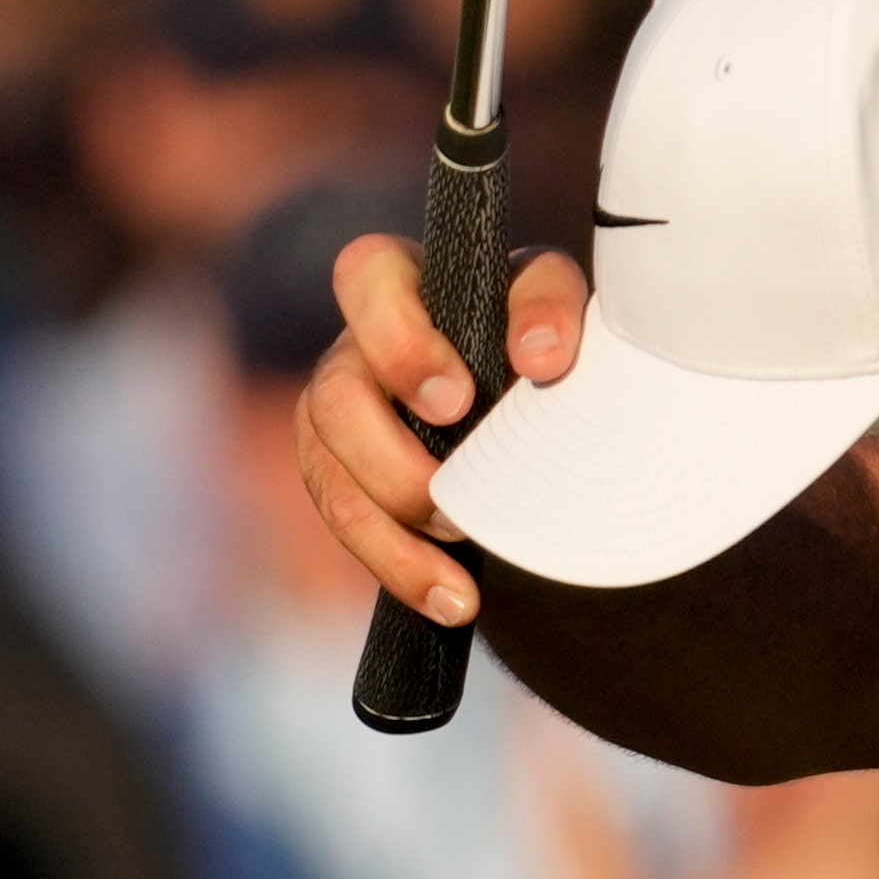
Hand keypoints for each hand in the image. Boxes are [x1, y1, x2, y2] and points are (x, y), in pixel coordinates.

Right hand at [291, 231, 590, 631]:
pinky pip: (350, 527)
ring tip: (462, 568)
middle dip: (389, 459)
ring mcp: (339, 419)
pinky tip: (451, 602)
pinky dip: (400, 569)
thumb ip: (549, 307)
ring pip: (328, 476)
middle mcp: (355, 350)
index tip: (459, 401)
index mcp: (400, 286)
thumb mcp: (550, 305)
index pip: (365, 275)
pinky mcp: (346, 480)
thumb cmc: (534, 333)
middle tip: (452, 499)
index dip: (398, 342)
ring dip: (393, 531)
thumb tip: (541, 357)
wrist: (536, 404)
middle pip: (333, 398)